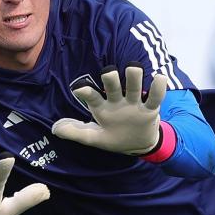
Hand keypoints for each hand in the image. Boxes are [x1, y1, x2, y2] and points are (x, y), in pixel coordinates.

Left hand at [51, 64, 167, 154]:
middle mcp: (117, 101)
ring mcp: (134, 103)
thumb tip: (55, 129)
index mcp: (103, 107)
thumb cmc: (114, 138)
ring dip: (133, 76)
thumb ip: (76, 133)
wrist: (138, 146)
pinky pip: (155, 97)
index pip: (93, 97)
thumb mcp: (94, 138)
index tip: (80, 89)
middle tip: (108, 73)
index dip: (86, 92)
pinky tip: (159, 78)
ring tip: (133, 68)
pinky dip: (158, 88)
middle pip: (113, 85)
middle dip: (110, 77)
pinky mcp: (150, 109)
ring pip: (134, 86)